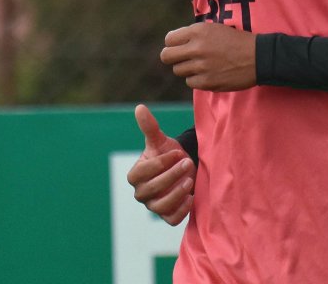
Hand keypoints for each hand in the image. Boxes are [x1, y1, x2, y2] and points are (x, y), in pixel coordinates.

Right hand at [126, 104, 193, 225]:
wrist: (185, 168)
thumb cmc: (169, 154)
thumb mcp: (160, 140)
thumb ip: (150, 127)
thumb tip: (139, 108)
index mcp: (135, 175)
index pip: (141, 173)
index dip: (159, 163)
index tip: (176, 153)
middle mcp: (141, 193)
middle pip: (152, 189)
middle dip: (171, 175)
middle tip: (188, 163)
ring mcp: (154, 206)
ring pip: (161, 206)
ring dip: (177, 193)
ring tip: (190, 180)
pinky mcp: (168, 217)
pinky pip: (172, 219)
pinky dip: (182, 210)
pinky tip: (192, 197)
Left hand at [161, 22, 256, 90]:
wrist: (259, 57)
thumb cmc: (237, 41)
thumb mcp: (215, 29)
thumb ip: (194, 34)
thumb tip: (175, 42)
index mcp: (198, 31)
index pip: (169, 39)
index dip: (173, 44)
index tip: (180, 46)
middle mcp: (197, 48)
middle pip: (166, 56)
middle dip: (173, 57)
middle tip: (183, 58)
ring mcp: (201, 66)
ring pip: (178, 70)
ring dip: (187, 68)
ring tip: (201, 65)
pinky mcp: (207, 82)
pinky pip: (190, 82)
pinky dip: (197, 79)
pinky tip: (209, 73)